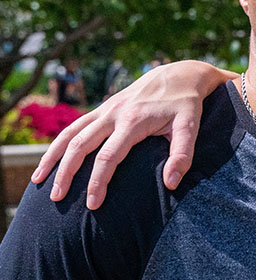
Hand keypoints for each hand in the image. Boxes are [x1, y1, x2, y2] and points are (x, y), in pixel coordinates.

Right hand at [31, 61, 233, 208]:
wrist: (179, 74)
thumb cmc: (186, 104)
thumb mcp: (191, 126)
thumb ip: (182, 154)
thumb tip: (170, 183)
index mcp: (134, 120)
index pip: (109, 155)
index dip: (98, 181)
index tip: (93, 204)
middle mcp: (114, 113)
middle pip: (81, 145)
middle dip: (66, 173)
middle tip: (56, 199)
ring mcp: (105, 110)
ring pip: (70, 133)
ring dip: (53, 157)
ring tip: (40, 182)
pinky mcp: (103, 109)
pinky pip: (74, 127)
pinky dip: (59, 144)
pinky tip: (50, 161)